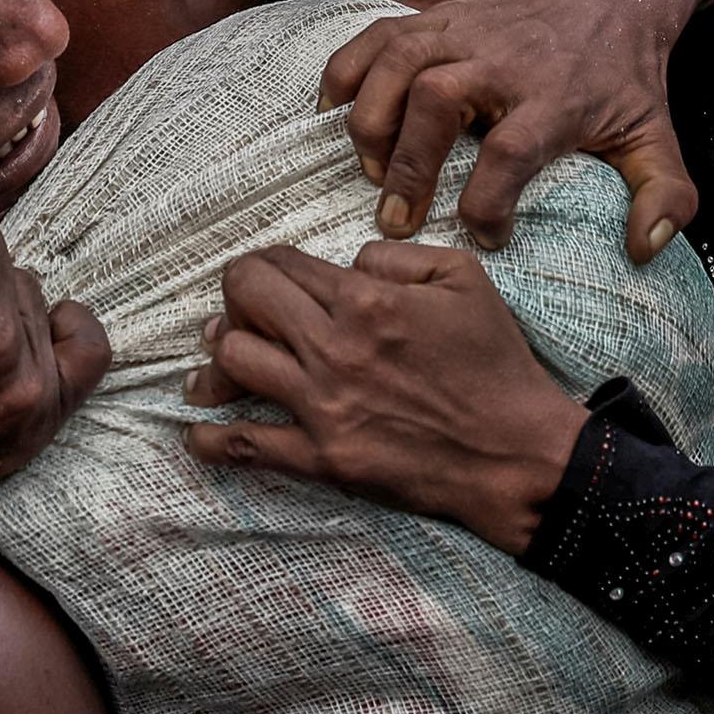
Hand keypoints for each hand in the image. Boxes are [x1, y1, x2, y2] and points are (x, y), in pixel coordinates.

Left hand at [181, 242, 586, 556]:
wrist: (517, 454)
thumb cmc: (495, 363)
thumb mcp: (462, 278)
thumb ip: (396, 255)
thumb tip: (348, 263)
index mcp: (366, 300)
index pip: (283, 264)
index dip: (266, 262)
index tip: (267, 272)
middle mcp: (334, 349)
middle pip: (245, 300)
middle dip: (235, 292)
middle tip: (242, 303)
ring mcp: (324, 407)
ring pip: (234, 363)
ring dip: (220, 353)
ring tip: (218, 354)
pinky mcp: (324, 458)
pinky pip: (249, 445)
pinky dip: (213, 438)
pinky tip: (197, 430)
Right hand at [319, 0, 713, 262]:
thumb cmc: (622, 76)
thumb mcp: (655, 136)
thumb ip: (664, 196)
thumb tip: (644, 250)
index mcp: (555, 97)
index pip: (512, 150)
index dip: (489, 202)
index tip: (487, 235)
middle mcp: (501, 59)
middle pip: (437, 99)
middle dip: (408, 162)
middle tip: (396, 219)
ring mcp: (461, 30)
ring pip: (395, 63)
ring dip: (370, 120)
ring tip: (369, 171)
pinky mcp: (432, 16)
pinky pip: (372, 39)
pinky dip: (344, 74)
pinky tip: (333, 117)